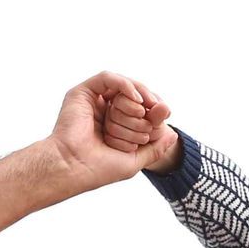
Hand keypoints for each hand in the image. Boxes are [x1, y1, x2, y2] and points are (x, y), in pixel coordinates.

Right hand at [49, 72, 173, 189]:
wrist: (75, 167)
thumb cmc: (99, 169)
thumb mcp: (134, 160)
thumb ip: (154, 149)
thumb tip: (173, 136)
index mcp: (112, 126)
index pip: (138, 109)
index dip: (153, 109)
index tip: (164, 116)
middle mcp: (102, 111)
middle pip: (132, 95)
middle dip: (148, 101)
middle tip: (159, 110)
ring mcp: (92, 101)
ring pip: (121, 85)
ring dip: (139, 92)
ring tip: (149, 105)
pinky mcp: (83, 92)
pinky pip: (108, 78)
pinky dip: (125, 85)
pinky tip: (136, 98)